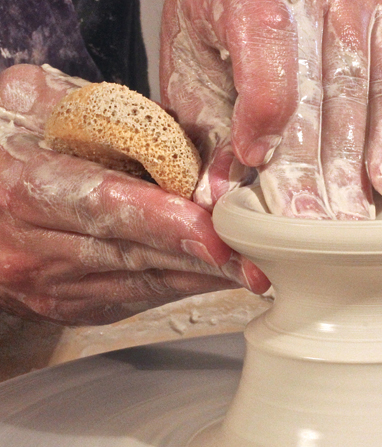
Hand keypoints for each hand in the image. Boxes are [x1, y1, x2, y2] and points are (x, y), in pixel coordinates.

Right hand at [0, 64, 268, 325]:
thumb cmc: (4, 145)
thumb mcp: (31, 106)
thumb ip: (101, 118)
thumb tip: (177, 139)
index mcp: (24, 188)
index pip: (105, 207)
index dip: (165, 224)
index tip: (214, 237)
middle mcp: (36, 248)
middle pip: (133, 256)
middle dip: (200, 261)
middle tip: (255, 262)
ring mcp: (53, 285)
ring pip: (140, 285)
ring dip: (199, 280)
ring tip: (248, 271)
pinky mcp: (71, 304)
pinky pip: (135, 299)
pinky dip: (179, 287)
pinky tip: (214, 279)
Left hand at [161, 0, 381, 218]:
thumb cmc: (224, 18)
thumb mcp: (195, 62)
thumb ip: (206, 127)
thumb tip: (216, 198)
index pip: (262, 42)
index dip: (262, 107)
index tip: (255, 160)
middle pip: (313, 92)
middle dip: (311, 170)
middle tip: (309, 232)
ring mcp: (357, 5)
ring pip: (358, 97)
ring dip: (353, 169)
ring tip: (349, 225)